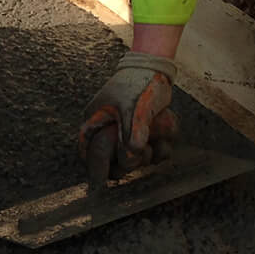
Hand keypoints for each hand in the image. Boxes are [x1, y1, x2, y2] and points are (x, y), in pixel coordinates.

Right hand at [77, 51, 178, 179]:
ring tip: (158, 138)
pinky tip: (164, 138)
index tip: (105, 185)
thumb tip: (130, 158)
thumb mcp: (134, 110)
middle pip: (115, 163)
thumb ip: (131, 135)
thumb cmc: (138, 84)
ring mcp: (125, 135)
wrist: (156, 69)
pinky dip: (160, 148)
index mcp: (95, 124)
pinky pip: (150, 152)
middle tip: (144, 151)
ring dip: (150, 154)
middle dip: (132, 161)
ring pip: (135, 159)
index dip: (97, 171)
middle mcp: (108, 132)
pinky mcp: (141, 135)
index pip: (89, 155)